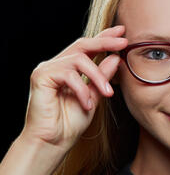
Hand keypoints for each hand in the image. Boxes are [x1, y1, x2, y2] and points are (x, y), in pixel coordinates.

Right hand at [22, 25, 127, 151]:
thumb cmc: (71, 122)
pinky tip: (87, 104)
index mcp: (70, 68)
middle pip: (83, 44)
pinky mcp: (41, 76)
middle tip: (124, 43)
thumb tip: (115, 57)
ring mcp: (47, 69)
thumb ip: (103, 76)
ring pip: (79, 59)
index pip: (88, 47)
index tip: (122, 32)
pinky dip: (82, 89)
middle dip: (105, 42)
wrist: (53, 142)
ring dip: (98, 77)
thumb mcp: (95, 96)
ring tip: (107, 94)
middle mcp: (57, 65)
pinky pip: (68, 74)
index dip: (105, 37)